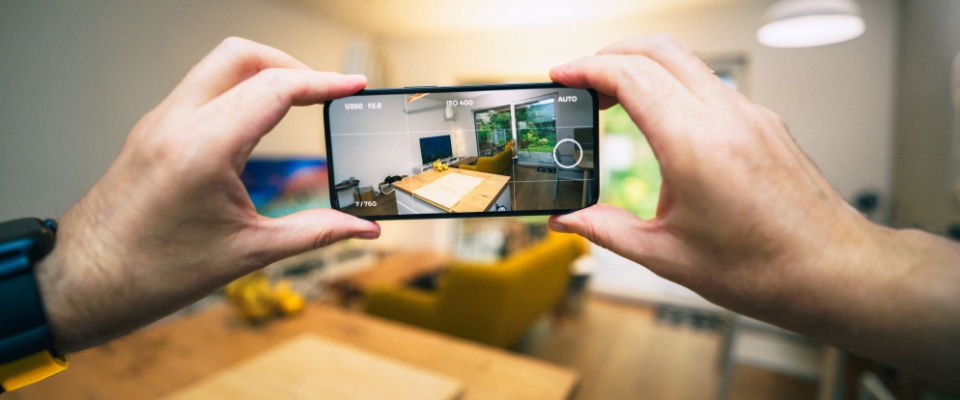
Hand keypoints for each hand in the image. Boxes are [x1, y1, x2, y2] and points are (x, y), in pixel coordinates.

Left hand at [35, 37, 380, 352]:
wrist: (82, 283)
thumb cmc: (152, 273)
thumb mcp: (248, 253)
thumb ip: (315, 233)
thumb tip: (362, 228)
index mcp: (202, 149)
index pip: (273, 88)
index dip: (322, 83)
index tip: (353, 86)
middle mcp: (176, 123)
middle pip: (242, 55)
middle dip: (290, 65)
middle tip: (323, 92)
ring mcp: (159, 123)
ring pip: (218, 67)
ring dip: (261, 75)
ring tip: (297, 104)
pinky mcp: (151, 132)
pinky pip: (201, 91)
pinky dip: (236, 94)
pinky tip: (256, 125)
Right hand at [548, 35, 959, 391]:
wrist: (831, 271)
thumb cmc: (762, 268)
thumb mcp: (665, 254)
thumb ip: (605, 229)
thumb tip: (566, 220)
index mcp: (695, 145)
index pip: (630, 76)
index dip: (586, 69)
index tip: (561, 76)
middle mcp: (726, 117)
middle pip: (657, 50)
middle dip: (609, 55)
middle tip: (580, 80)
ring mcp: (750, 115)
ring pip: (686, 62)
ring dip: (644, 67)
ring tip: (615, 98)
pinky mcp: (764, 123)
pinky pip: (710, 85)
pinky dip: (674, 86)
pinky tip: (661, 120)